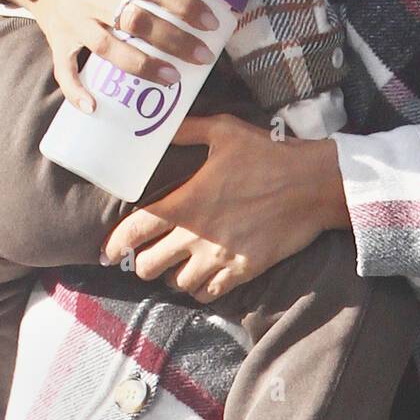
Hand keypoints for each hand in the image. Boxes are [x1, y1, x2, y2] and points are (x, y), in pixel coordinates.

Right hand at [0, 0, 219, 111]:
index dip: (183, 4)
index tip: (209, 23)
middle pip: (136, 21)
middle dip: (174, 40)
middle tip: (203, 56)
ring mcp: (73, 21)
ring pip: (109, 47)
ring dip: (143, 65)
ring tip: (173, 79)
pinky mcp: (56, 42)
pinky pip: (64, 70)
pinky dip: (76, 91)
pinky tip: (94, 107)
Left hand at [100, 113, 350, 302]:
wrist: (312, 184)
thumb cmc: (268, 154)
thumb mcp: (224, 131)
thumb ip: (187, 131)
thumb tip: (160, 125)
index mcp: (187, 202)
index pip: (135, 231)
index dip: (114, 245)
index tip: (106, 252)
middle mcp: (197, 235)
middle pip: (148, 267)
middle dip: (142, 262)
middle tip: (149, 254)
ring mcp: (220, 258)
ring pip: (177, 284)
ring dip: (173, 275)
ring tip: (178, 264)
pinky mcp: (243, 272)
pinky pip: (208, 294)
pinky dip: (200, 288)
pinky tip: (204, 274)